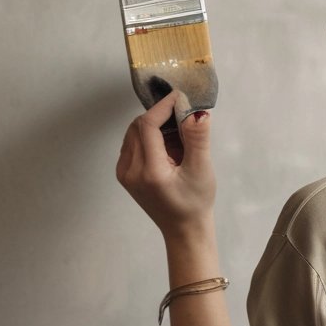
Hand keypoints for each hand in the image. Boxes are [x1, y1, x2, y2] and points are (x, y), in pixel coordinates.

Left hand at [116, 91, 215, 237]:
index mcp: (149, 171)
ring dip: (154, 125)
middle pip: (137, 126)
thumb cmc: (195, 203)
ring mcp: (124, 173)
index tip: (179, 97)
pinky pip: (134, 144)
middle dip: (159, 115)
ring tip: (178, 131)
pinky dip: (149, 136)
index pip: (147, 126)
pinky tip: (168, 144)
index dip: (162, 107)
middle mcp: (130, 171)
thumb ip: (197, 139)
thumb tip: (198, 111)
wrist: (183, 229)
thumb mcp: (202, 170)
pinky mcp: (125, 174)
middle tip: (182, 113)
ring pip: (134, 133)